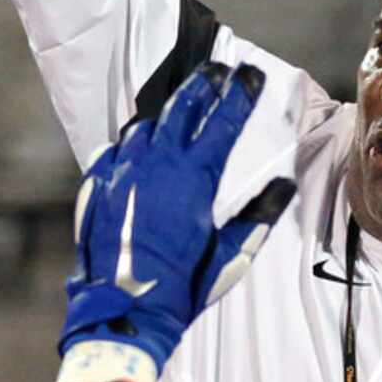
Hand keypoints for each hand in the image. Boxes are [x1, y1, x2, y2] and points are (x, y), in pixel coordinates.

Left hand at [60, 62, 295, 373]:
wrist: (122, 310)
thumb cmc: (182, 287)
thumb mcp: (230, 256)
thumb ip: (258, 216)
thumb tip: (283, 186)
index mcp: (194, 177)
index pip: (223, 120)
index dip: (239, 93)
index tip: (250, 74)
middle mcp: (157, 164)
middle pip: (182, 106)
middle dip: (202, 84)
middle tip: (216, 71)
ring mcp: (123, 171)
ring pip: (146, 124)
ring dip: (167, 110)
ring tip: (181, 103)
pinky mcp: (99, 185)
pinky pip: (118, 149)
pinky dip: (135, 141)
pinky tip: (142, 143)